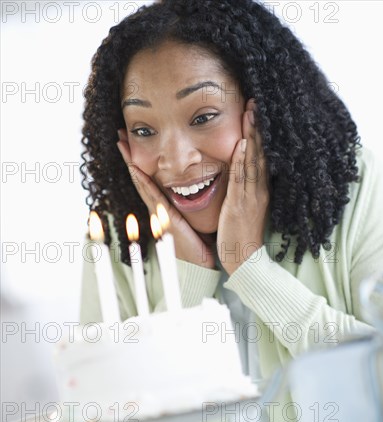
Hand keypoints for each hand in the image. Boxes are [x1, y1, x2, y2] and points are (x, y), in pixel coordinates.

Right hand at [116, 130, 214, 268]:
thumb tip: (197, 184)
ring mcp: (158, 212)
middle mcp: (158, 207)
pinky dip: (142, 182)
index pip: (150, 179)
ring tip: (122, 144)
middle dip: (130, 156)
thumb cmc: (199, 241)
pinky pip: (151, 196)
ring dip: (131, 162)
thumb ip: (190, 202)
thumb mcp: (193, 216)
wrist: (200, 262)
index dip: (140, 161)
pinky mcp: (164, 218)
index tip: (133, 143)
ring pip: (141, 183)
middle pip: (140, 177)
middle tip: (120, 136)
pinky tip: (135, 168)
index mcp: (164, 205)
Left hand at [217, 100, 268, 274]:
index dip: (260, 134)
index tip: (257, 113)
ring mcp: (250, 197)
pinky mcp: (239, 206)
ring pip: (252, 161)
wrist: (244, 260)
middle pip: (259, 153)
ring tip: (250, 113)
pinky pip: (241, 180)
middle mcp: (258, 191)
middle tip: (255, 102)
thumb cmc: (242, 235)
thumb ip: (244, 190)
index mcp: (260, 191)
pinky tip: (242, 145)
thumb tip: (240, 173)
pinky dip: (242, 161)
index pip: (261, 157)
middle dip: (257, 127)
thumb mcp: (246, 208)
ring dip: (251, 136)